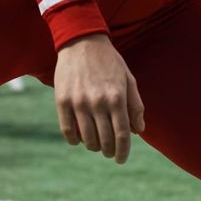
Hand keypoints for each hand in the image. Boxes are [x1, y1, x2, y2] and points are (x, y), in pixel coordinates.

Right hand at [53, 34, 144, 163]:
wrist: (82, 41)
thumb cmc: (109, 61)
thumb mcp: (128, 79)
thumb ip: (135, 105)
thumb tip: (138, 131)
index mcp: (116, 97)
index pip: (122, 135)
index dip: (123, 152)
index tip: (121, 159)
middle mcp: (98, 102)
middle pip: (105, 140)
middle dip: (108, 151)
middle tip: (109, 151)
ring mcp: (78, 102)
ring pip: (87, 138)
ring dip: (93, 146)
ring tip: (95, 143)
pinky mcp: (62, 100)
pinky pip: (68, 130)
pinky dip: (74, 140)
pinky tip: (79, 139)